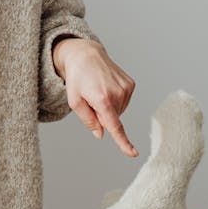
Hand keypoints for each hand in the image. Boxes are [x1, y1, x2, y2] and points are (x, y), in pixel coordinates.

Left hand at [52, 38, 137, 155]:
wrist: (86, 55)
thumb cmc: (77, 78)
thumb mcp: (74, 101)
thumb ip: (88, 120)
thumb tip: (101, 134)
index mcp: (102, 99)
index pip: (114, 126)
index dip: (123, 142)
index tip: (133, 153)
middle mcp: (117, 94)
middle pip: (112, 119)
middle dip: (102, 115)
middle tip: (91, 98)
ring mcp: (126, 88)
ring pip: (118, 112)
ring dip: (108, 107)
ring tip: (99, 90)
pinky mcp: (131, 84)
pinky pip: (123, 103)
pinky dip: (115, 100)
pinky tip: (107, 87)